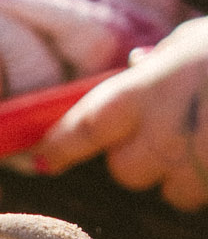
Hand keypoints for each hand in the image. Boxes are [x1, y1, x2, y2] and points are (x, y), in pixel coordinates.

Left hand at [27, 19, 207, 210]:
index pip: (82, 128)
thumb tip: (133, 68)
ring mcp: (195, 159)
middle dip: (145, 159)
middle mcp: (162, 129)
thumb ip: (157, 66)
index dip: (61, 146)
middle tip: (176, 129)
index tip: (46, 158)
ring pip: (175, 190)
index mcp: (143, 90)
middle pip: (129, 172)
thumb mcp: (194, 43)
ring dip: (188, 173)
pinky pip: (204, 195)